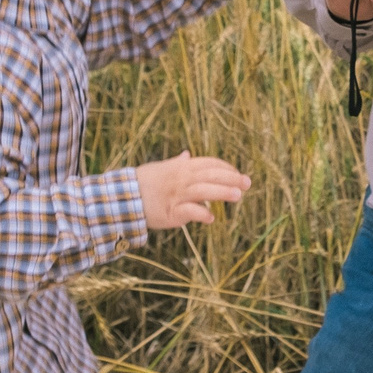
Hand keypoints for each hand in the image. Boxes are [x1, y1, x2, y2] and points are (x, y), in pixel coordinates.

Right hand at [134, 152, 249, 229]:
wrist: (124, 197)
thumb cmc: (144, 182)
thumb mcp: (161, 167)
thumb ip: (177, 163)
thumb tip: (187, 155)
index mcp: (181, 167)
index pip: (209, 163)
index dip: (226, 168)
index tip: (238, 175)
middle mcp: (182, 179)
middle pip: (211, 175)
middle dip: (231, 179)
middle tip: (247, 184)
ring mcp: (177, 195)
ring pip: (204, 191)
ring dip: (222, 193)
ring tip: (238, 196)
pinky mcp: (171, 212)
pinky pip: (189, 211)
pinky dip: (201, 213)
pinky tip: (211, 218)